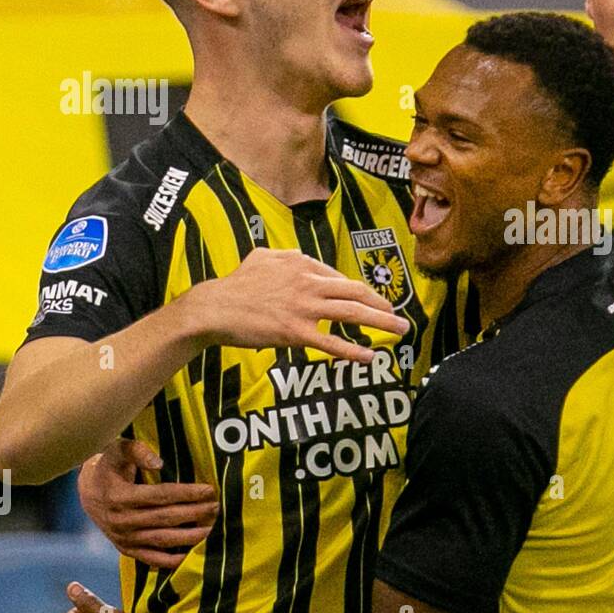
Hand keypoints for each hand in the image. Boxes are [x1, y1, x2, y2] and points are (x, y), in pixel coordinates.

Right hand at [78, 440, 218, 568]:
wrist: (88, 492)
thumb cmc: (109, 466)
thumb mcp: (117, 450)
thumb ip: (137, 451)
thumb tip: (159, 462)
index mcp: (120, 497)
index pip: (161, 495)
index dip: (187, 493)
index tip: (209, 490)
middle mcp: (122, 520)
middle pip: (166, 518)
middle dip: (195, 513)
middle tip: (217, 507)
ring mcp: (124, 538)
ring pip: (162, 540)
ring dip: (190, 537)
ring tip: (213, 529)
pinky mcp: (126, 549)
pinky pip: (152, 559)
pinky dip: (172, 561)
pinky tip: (192, 555)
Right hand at [186, 247, 409, 362]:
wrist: (214, 308)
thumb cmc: (236, 285)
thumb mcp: (262, 256)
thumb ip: (286, 255)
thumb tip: (302, 255)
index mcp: (302, 263)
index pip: (340, 279)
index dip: (360, 293)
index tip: (372, 303)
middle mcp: (308, 282)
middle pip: (356, 292)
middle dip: (382, 304)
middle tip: (399, 315)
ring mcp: (304, 307)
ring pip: (352, 313)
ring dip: (381, 322)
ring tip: (399, 330)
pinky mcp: (295, 332)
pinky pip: (331, 342)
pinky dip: (353, 351)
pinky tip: (369, 357)